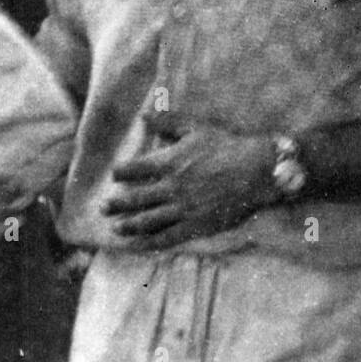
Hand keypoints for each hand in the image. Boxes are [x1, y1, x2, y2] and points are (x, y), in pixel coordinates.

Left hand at [103, 112, 275, 249]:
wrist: (257, 170)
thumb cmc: (228, 146)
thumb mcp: (197, 128)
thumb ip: (168, 122)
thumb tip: (144, 116)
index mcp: (169, 162)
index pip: (134, 169)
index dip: (121, 172)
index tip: (115, 175)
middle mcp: (171, 187)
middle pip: (134, 198)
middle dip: (116, 203)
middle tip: (103, 207)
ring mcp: (182, 208)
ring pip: (146, 220)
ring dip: (127, 225)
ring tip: (115, 228)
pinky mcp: (195, 225)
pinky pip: (166, 237)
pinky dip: (148, 242)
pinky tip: (136, 245)